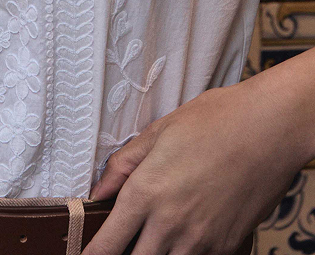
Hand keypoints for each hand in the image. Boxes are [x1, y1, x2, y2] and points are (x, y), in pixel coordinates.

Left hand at [83, 69, 312, 254]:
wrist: (269, 127)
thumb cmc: (215, 120)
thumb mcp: (160, 131)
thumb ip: (123, 164)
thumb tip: (97, 192)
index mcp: (147, 192)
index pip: (108, 244)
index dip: (92, 254)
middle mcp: (171, 224)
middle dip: (125, 254)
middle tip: (125, 240)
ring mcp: (201, 241)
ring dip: (156, 253)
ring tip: (157, 233)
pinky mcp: (227, 246)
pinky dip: (187, 253)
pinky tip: (187, 234)